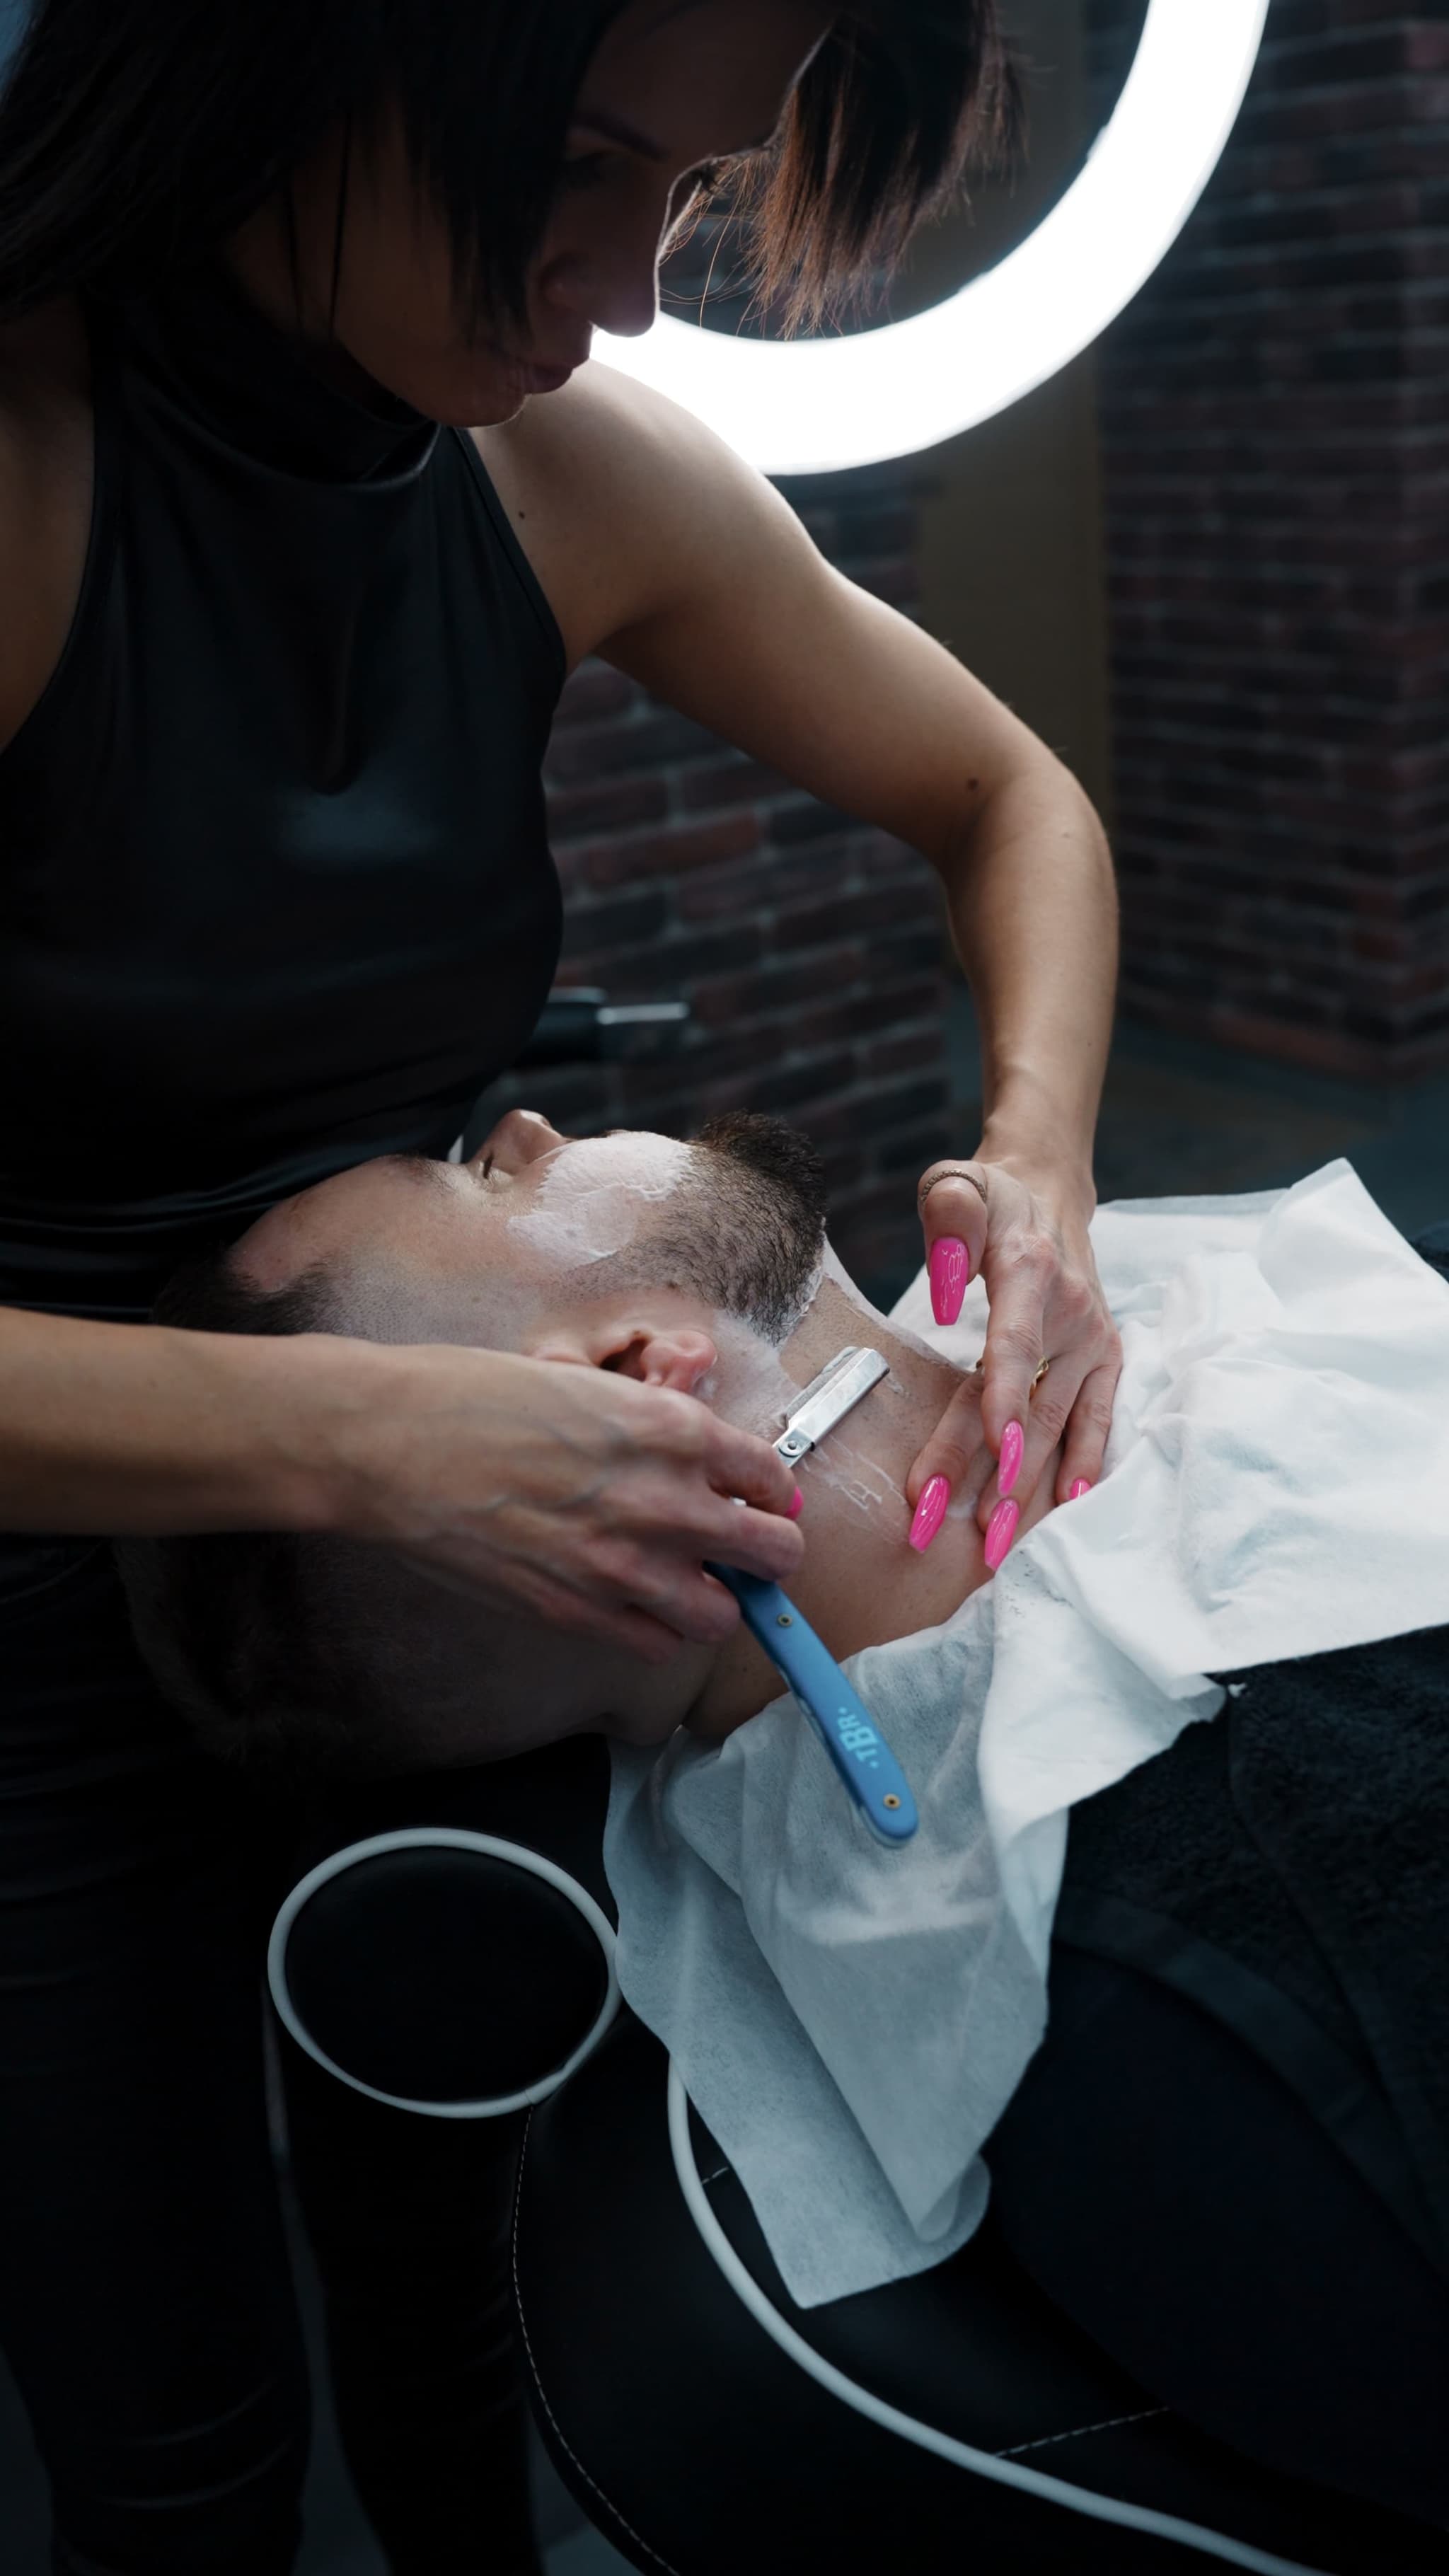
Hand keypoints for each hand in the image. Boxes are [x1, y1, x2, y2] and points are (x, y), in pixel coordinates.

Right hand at [320, 1339, 803, 1661]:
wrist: (395, 1443)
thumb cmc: (475, 1398)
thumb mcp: (586, 1383)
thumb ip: (652, 1423)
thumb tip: (699, 1454)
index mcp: (671, 1427)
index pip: (771, 1476)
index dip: (765, 1490)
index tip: (750, 1497)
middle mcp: (664, 1499)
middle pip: (775, 1552)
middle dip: (765, 1551)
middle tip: (736, 1548)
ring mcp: (623, 1564)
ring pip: (722, 1615)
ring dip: (710, 1600)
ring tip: (679, 1581)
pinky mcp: (578, 1610)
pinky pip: (656, 1645)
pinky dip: (654, 1630)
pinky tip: (628, 1602)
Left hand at [905, 1158, 1121, 1559]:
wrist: (1050, 1191)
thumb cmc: (991, 1196)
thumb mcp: (957, 1180)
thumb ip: (949, 1217)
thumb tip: (947, 1288)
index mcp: (1032, 1273)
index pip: (1015, 1345)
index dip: (1002, 1400)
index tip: (986, 1453)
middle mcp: (1072, 1313)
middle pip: (1026, 1403)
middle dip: (988, 1472)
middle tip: (943, 1526)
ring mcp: (1094, 1341)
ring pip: (1057, 1424)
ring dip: (1026, 1489)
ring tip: (992, 1545)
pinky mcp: (1105, 1359)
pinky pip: (1095, 1420)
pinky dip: (1083, 1465)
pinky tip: (1066, 1510)